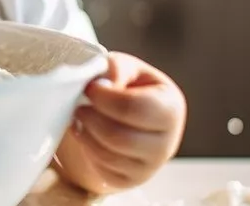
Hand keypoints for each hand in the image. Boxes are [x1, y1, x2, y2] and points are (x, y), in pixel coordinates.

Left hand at [63, 52, 186, 192]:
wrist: (123, 119)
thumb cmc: (125, 90)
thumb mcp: (125, 69)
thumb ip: (117, 68)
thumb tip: (104, 82)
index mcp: (170, 107)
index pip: (136, 108)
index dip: (105, 98)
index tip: (89, 88)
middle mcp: (166, 141)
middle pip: (120, 136)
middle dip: (91, 118)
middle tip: (78, 105)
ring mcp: (150, 165)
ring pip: (108, 155)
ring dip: (85, 133)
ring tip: (79, 117)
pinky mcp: (130, 179)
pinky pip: (103, 170)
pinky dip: (87, 150)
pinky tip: (86, 134)